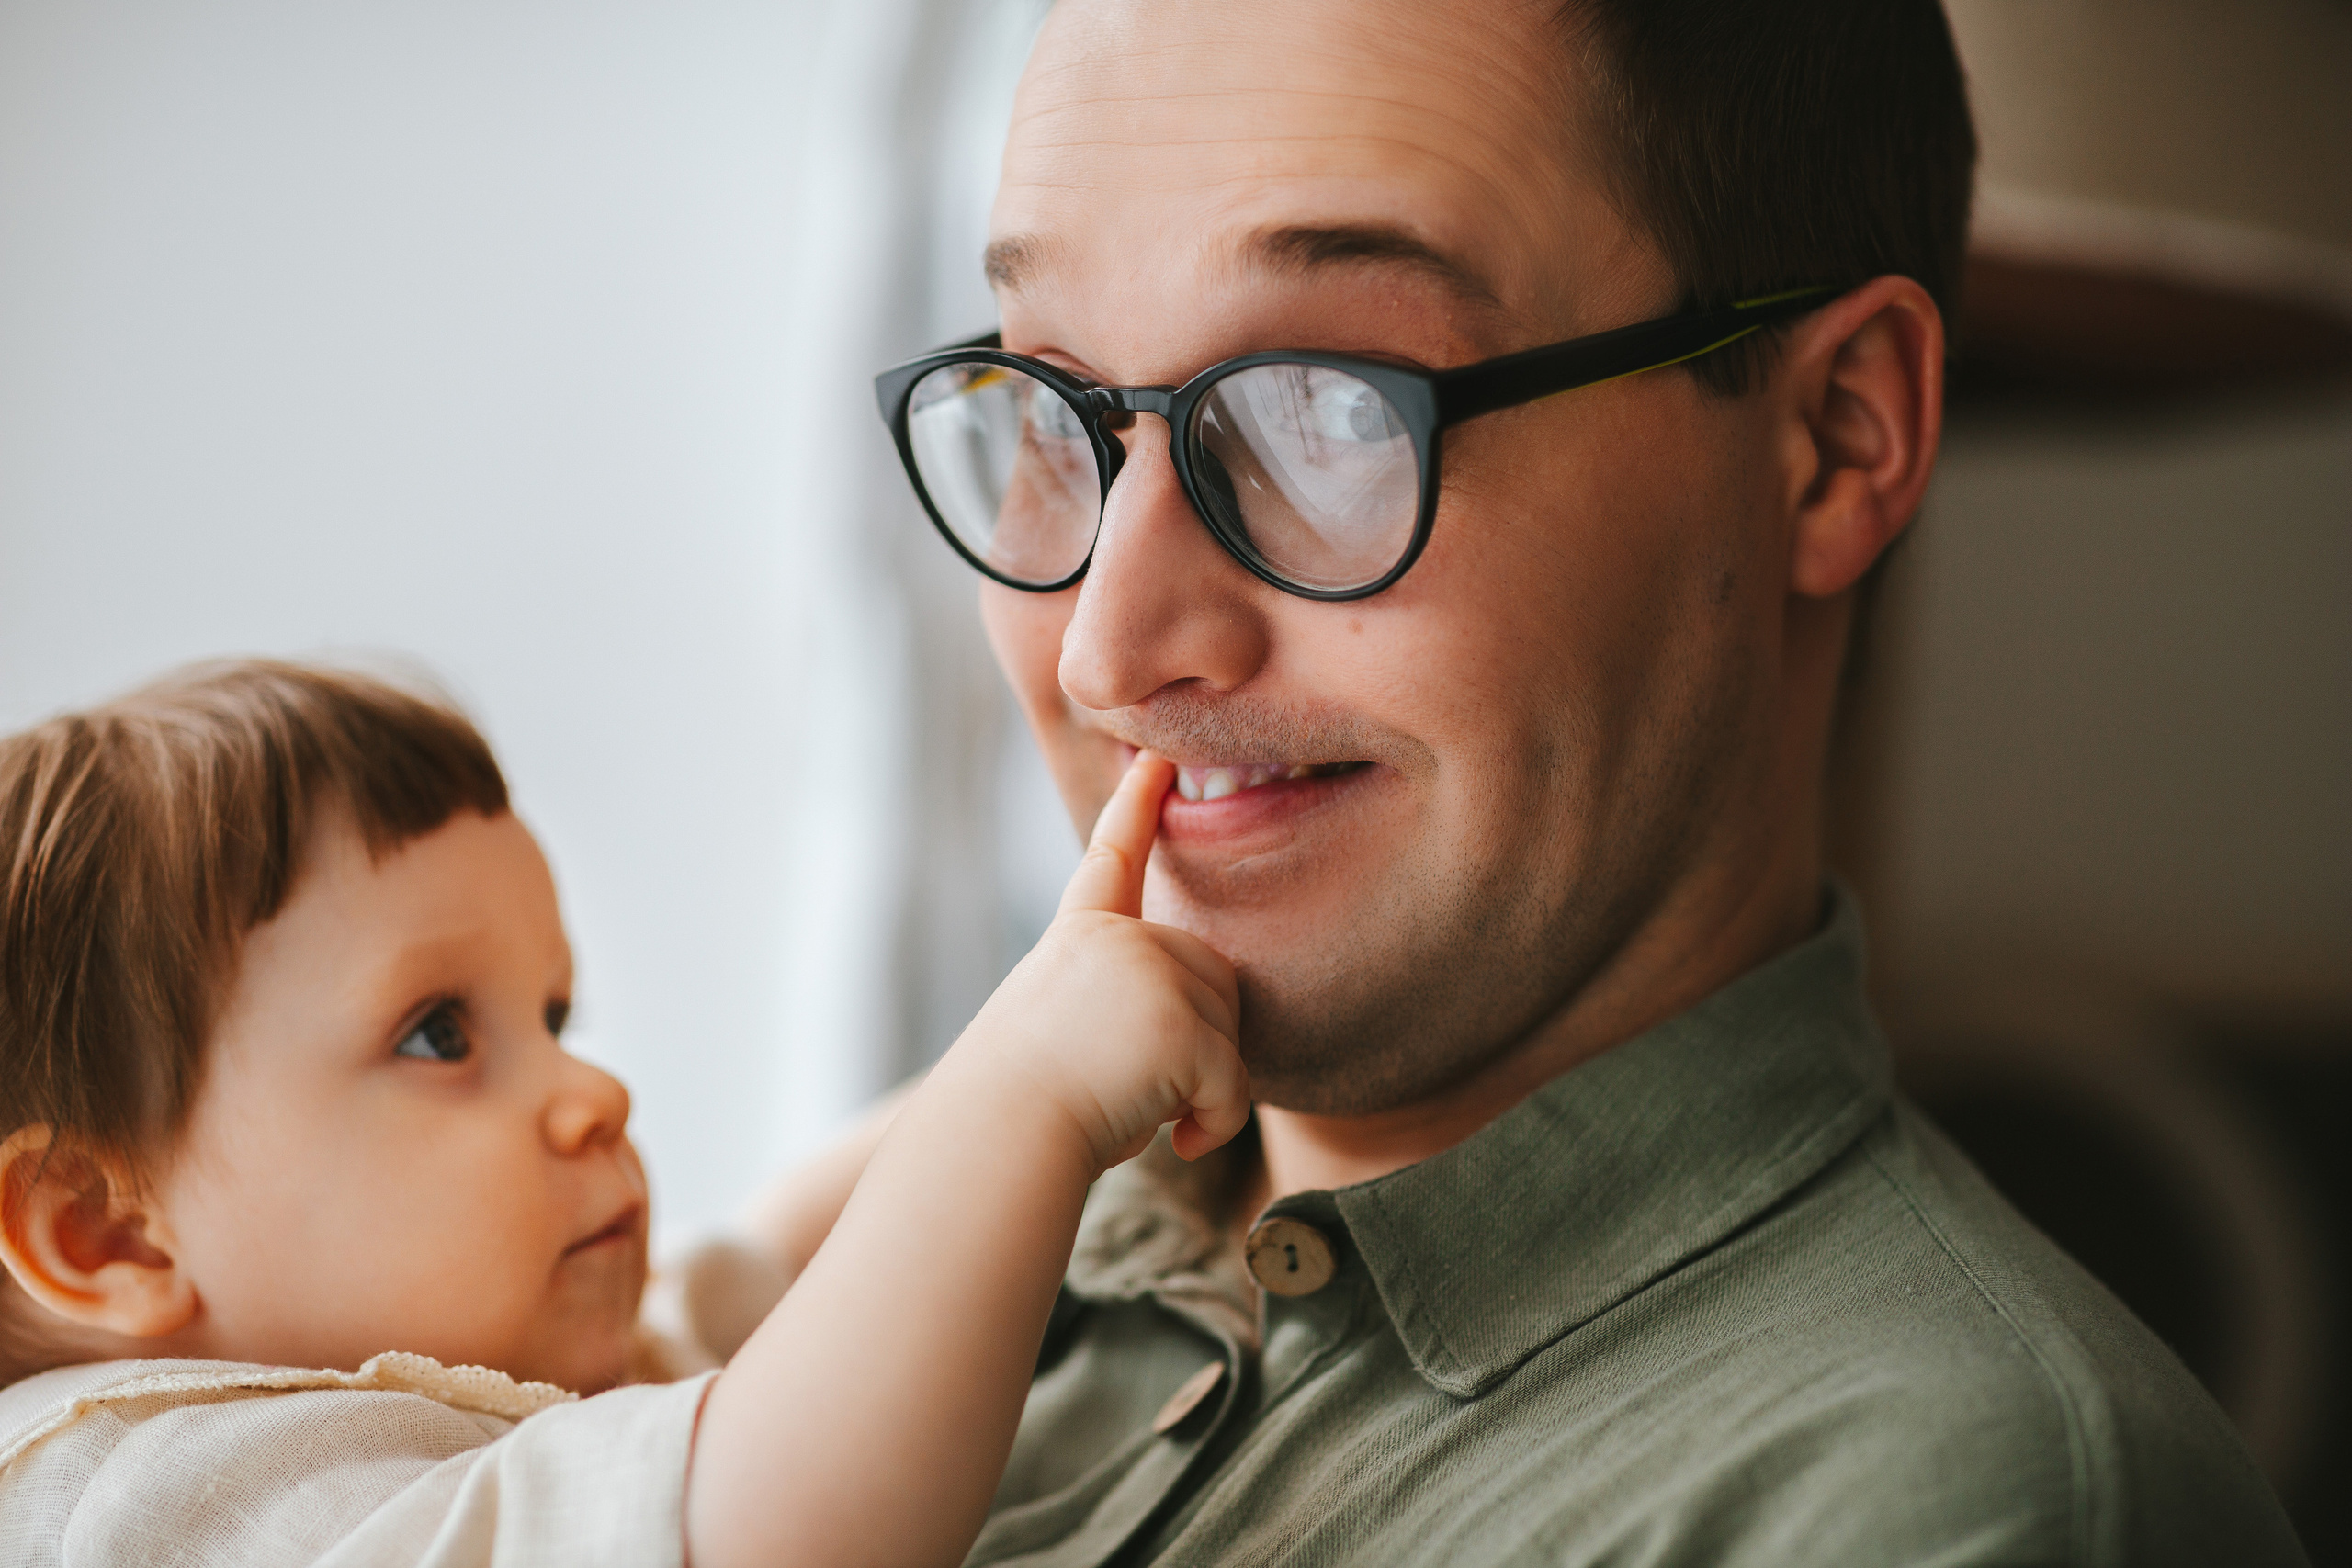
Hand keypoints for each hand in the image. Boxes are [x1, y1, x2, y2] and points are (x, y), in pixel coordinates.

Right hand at [942, 750, 1248, 1171]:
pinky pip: (1235, 1085)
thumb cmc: (1015, 1110)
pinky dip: (1215, 1124)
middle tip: (1136, 1091)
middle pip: (1213, 981)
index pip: (1113, 859)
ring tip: (1134, 1111)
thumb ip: (1122, 1008)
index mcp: (1079, 938)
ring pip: (1228, 1036)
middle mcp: (1119, 940)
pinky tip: (1177, 1142)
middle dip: (1199, 1044)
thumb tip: (1182, 1050)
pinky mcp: (1183, 1024)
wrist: (996, 1136)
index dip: (1137, 805)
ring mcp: (1152, 973)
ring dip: (1200, 1091)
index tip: (1158, 758)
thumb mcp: (1063, 1033)